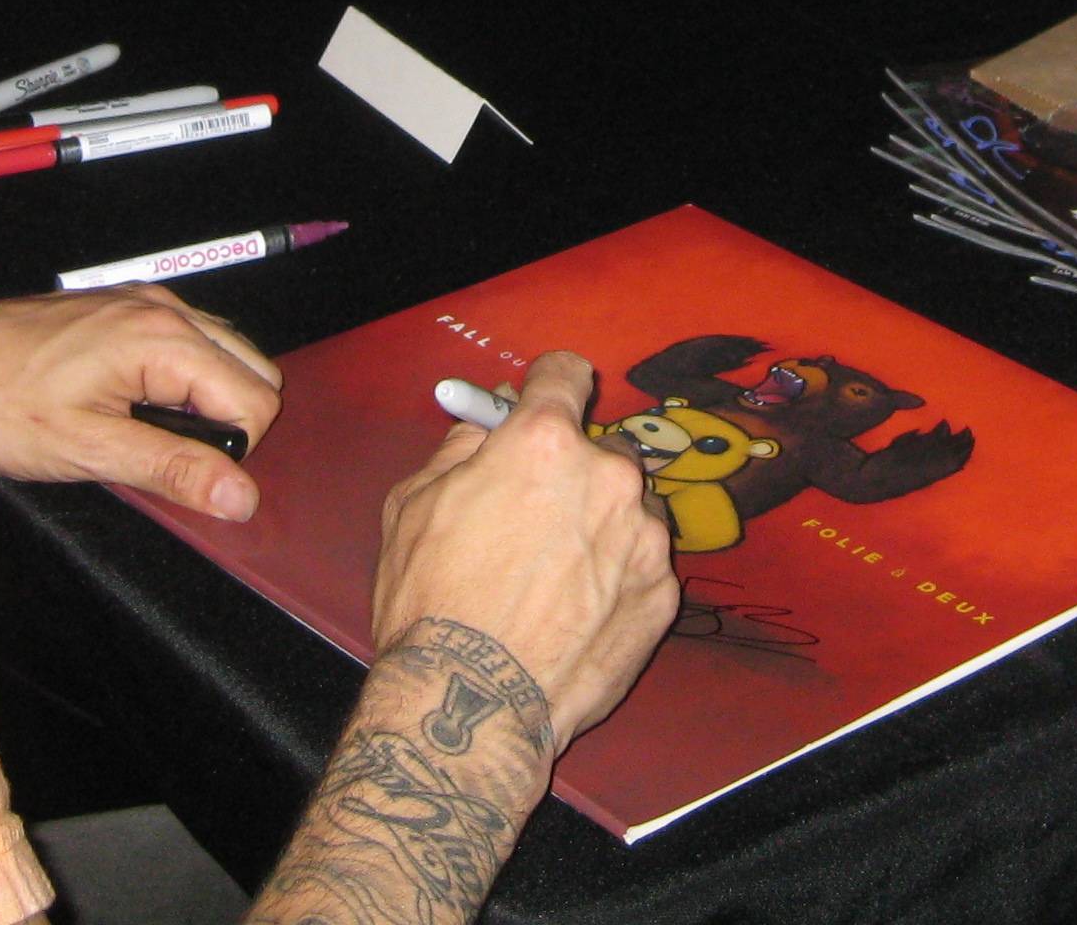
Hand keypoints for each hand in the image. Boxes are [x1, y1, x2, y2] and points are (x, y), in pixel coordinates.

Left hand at [0, 287, 281, 520]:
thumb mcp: (86, 450)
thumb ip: (171, 469)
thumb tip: (239, 496)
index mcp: (162, 340)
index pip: (256, 400)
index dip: (233, 451)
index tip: (182, 471)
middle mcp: (164, 309)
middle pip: (256, 371)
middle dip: (229, 424)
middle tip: (166, 455)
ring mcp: (146, 303)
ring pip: (228, 354)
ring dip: (208, 401)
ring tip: (146, 432)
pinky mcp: (126, 308)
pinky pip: (191, 342)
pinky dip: (184, 379)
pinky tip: (135, 406)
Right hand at [370, 350, 678, 748]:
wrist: (475, 701)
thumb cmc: (434, 601)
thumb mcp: (413, 505)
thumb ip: (460, 450)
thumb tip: (487, 429)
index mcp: (545, 443)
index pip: (566, 375)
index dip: (549, 384)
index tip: (544, 397)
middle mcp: (608, 477)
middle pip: (601, 449)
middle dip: (574, 472)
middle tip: (536, 517)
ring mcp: (643, 537)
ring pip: (627, 508)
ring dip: (600, 525)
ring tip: (556, 577)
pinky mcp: (663, 593)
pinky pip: (640, 563)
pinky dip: (616, 577)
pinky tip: (576, 612)